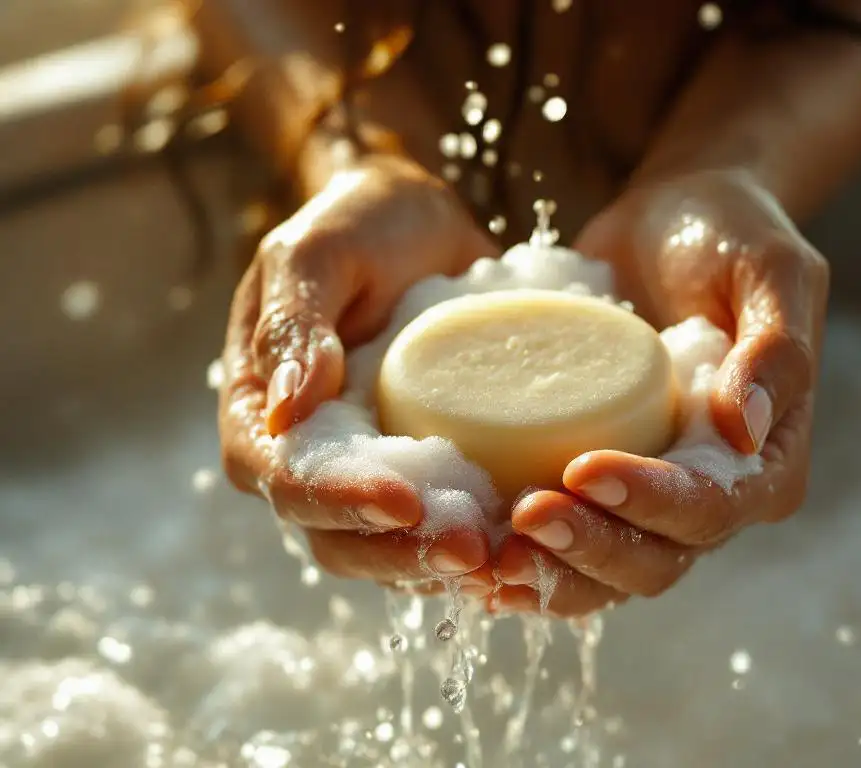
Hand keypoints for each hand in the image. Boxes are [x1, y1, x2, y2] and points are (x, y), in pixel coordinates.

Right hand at [218, 155, 498, 594]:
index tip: (404, 499)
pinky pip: (436, 530)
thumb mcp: (315, 254)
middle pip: (336, 537)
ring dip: (440, 565)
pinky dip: (472, 547)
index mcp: (263, 414)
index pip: (287, 477)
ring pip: (388, 551)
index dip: (340, 500)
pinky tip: (518, 550)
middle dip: (400, 552)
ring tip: (502, 559)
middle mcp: (307, 459)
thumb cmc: (356, 227)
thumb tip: (285, 408)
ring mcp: (365, 474)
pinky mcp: (420, 475)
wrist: (415, 226)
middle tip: (470, 550)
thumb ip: (294, 325)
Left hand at [493, 170, 829, 615]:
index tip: (582, 467)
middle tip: (523, 517)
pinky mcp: (601, 485)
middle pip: (657, 559)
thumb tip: (748, 428)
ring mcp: (652, 498)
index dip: (650, 502)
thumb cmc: (728, 235)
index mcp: (768, 462)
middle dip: (591, 548)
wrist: (672, 220)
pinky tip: (475, 563)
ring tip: (486, 557)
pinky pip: (566, 546)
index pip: (712, 507)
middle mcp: (713, 496)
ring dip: (550, 574)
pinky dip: (526, 562)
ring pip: (607, 572)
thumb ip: (776, 347)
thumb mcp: (772, 271)